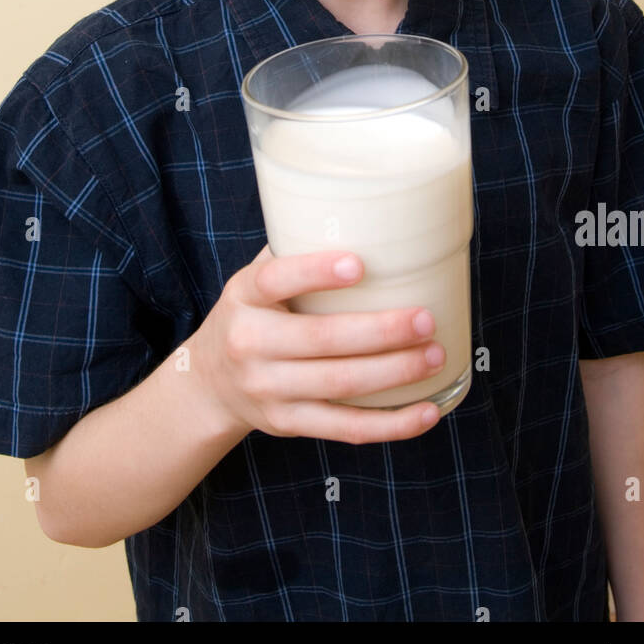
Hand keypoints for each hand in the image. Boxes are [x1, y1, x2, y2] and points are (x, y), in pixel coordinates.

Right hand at [191, 245, 444, 443]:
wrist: (208, 384)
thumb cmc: (252, 315)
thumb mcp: (255, 281)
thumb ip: (294, 252)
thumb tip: (364, 215)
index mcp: (244, 298)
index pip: (275, 280)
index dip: (315, 272)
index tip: (359, 264)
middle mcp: (250, 345)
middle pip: (320, 340)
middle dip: (380, 331)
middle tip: (426, 318)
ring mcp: (269, 390)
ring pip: (339, 385)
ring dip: (394, 372)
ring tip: (435, 355)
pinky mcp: (289, 423)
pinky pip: (345, 429)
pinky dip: (391, 424)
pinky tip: (427, 410)